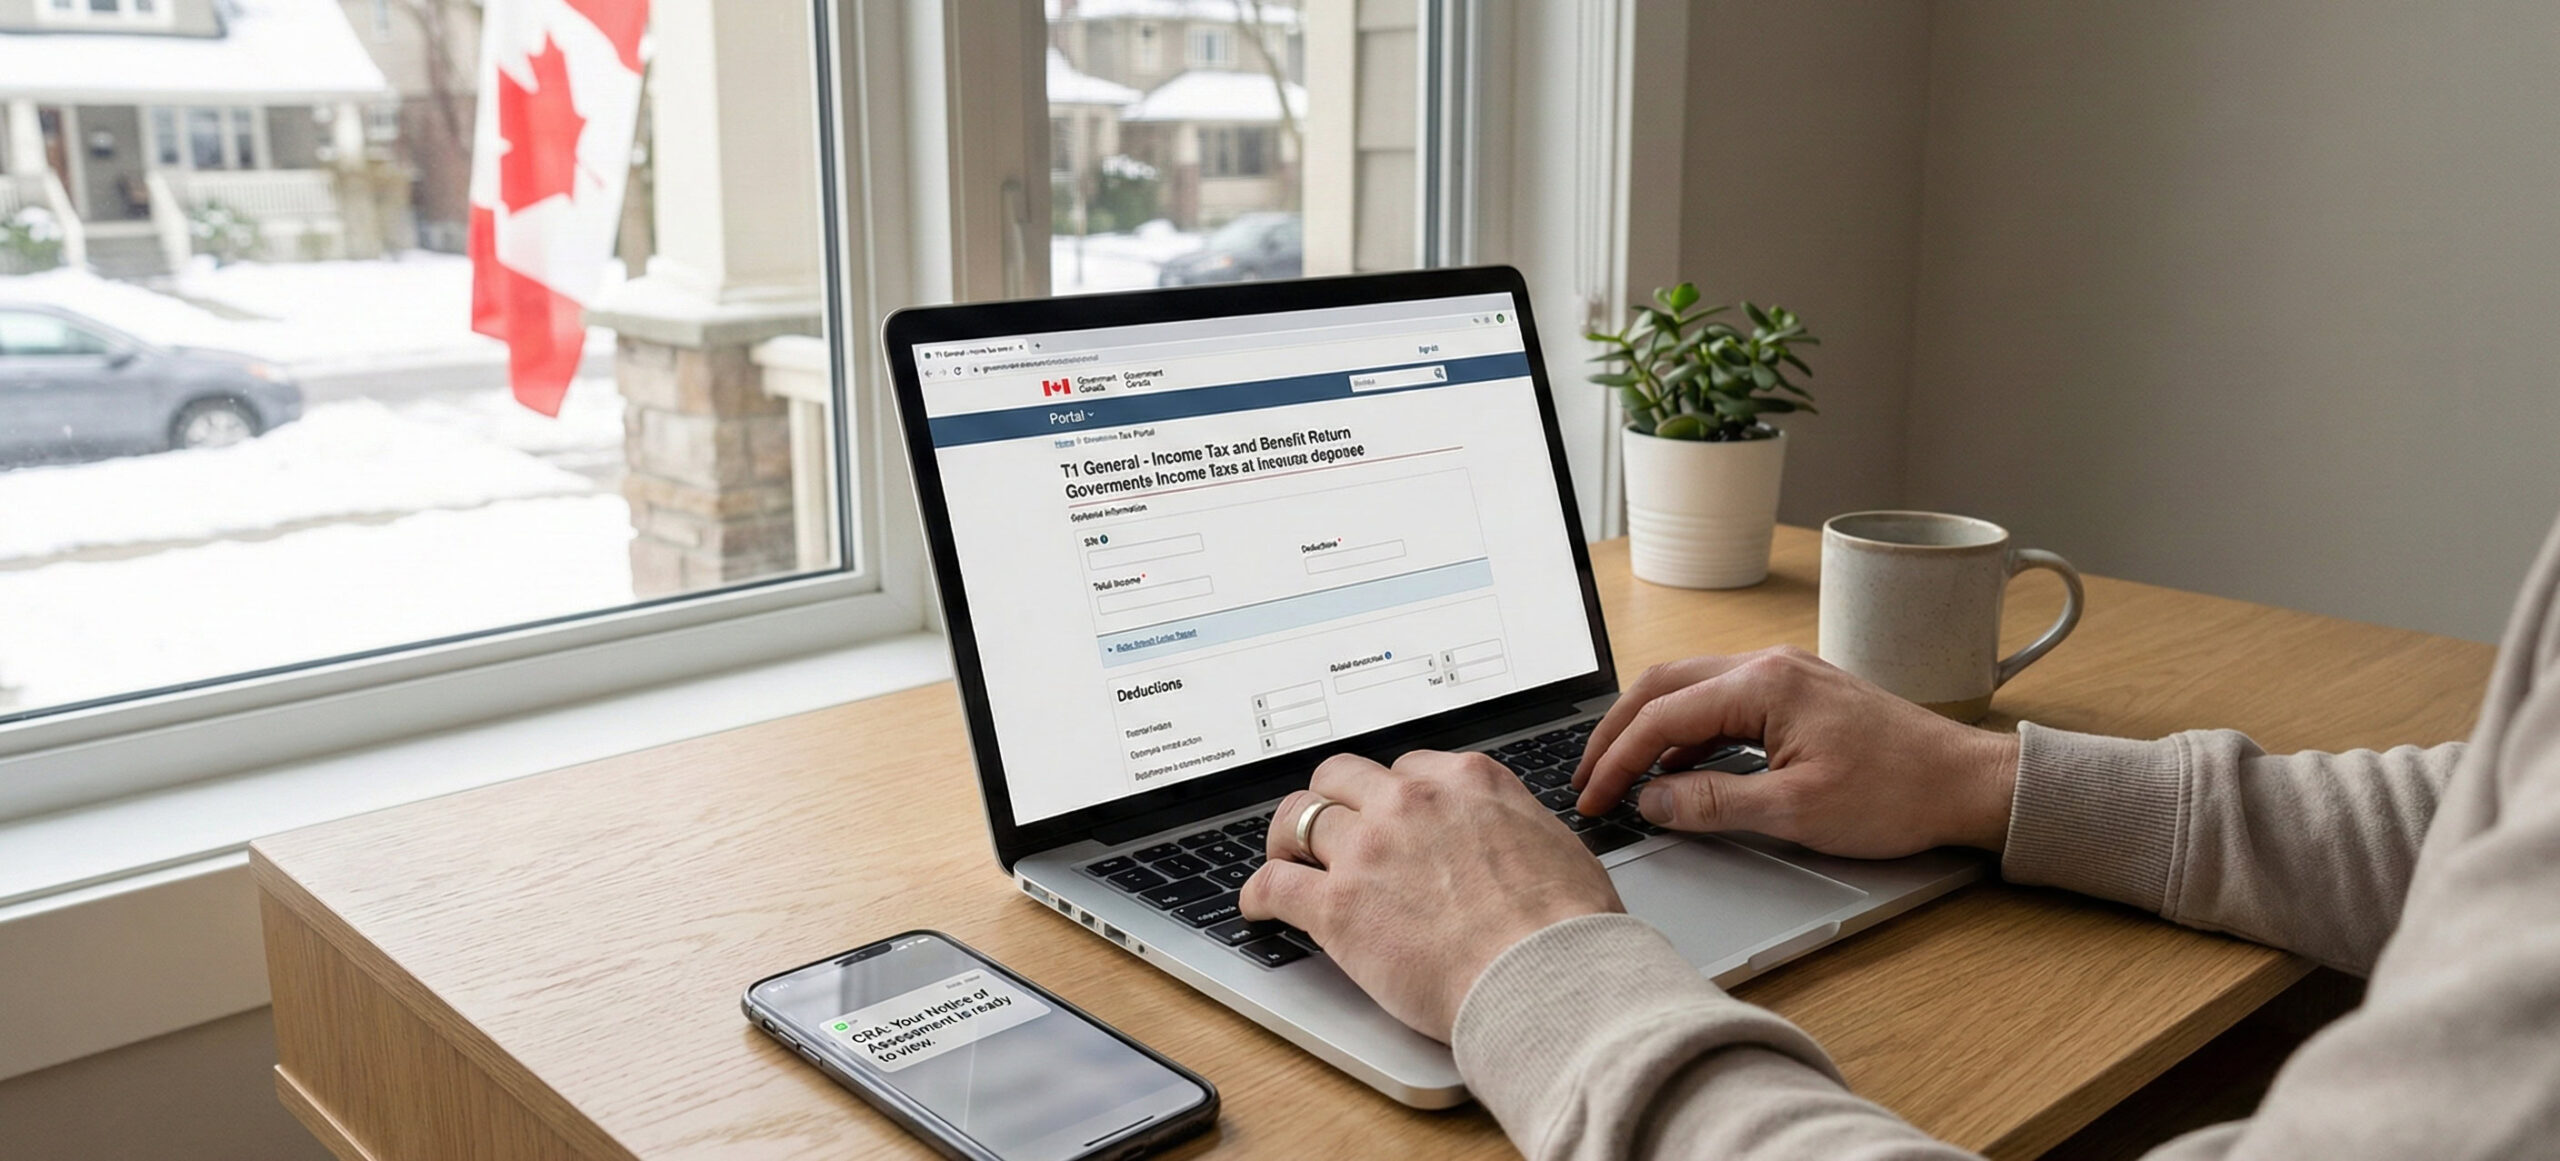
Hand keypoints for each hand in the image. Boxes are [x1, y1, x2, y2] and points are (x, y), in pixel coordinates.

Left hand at [1239, 751, 1623, 1041]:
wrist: (1549, 976)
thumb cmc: (1567, 927)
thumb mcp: (1554, 845)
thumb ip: (1514, 827)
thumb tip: (1509, 839)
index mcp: (1467, 782)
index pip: (1407, 769)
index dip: (1391, 795)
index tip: (1384, 812)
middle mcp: (1411, 802)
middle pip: (1343, 777)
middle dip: (1332, 799)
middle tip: (1327, 826)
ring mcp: (1369, 849)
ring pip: (1300, 817)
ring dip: (1288, 838)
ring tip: (1285, 858)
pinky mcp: (1337, 905)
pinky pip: (1274, 883)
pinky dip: (1259, 892)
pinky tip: (1259, 903)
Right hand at [1572, 646, 2020, 857]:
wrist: (1967, 783)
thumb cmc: (1898, 794)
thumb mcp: (1796, 811)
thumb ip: (1713, 803)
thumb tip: (1652, 800)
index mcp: (1763, 685)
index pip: (1662, 717)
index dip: (1616, 761)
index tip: (1594, 799)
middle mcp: (1768, 665)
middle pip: (1663, 687)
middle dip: (1616, 733)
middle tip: (1589, 779)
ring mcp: (1784, 674)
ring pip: (1689, 689)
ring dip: (1649, 729)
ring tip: (1623, 775)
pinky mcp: (1797, 693)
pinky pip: (1721, 702)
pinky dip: (1687, 732)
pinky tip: (1680, 769)